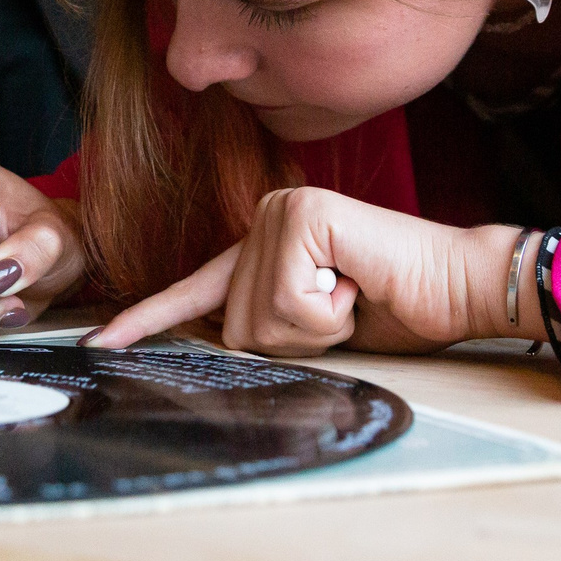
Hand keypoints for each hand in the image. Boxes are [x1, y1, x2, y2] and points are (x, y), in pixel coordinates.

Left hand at [82, 188, 537, 356]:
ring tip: (353, 297)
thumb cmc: (396, 306)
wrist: (458, 286)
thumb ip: (268, 325)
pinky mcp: (305, 217)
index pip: (196, 290)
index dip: (149, 319)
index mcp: (262, 242)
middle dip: (293, 341)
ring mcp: (281, 213)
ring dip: (313, 331)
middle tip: (344, 310)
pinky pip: (288, 303)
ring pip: (255, 321)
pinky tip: (357, 286)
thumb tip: (217, 348)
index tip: (102, 341)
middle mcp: (264, 218)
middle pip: (232, 326)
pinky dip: (329, 315)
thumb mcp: (316, 324)